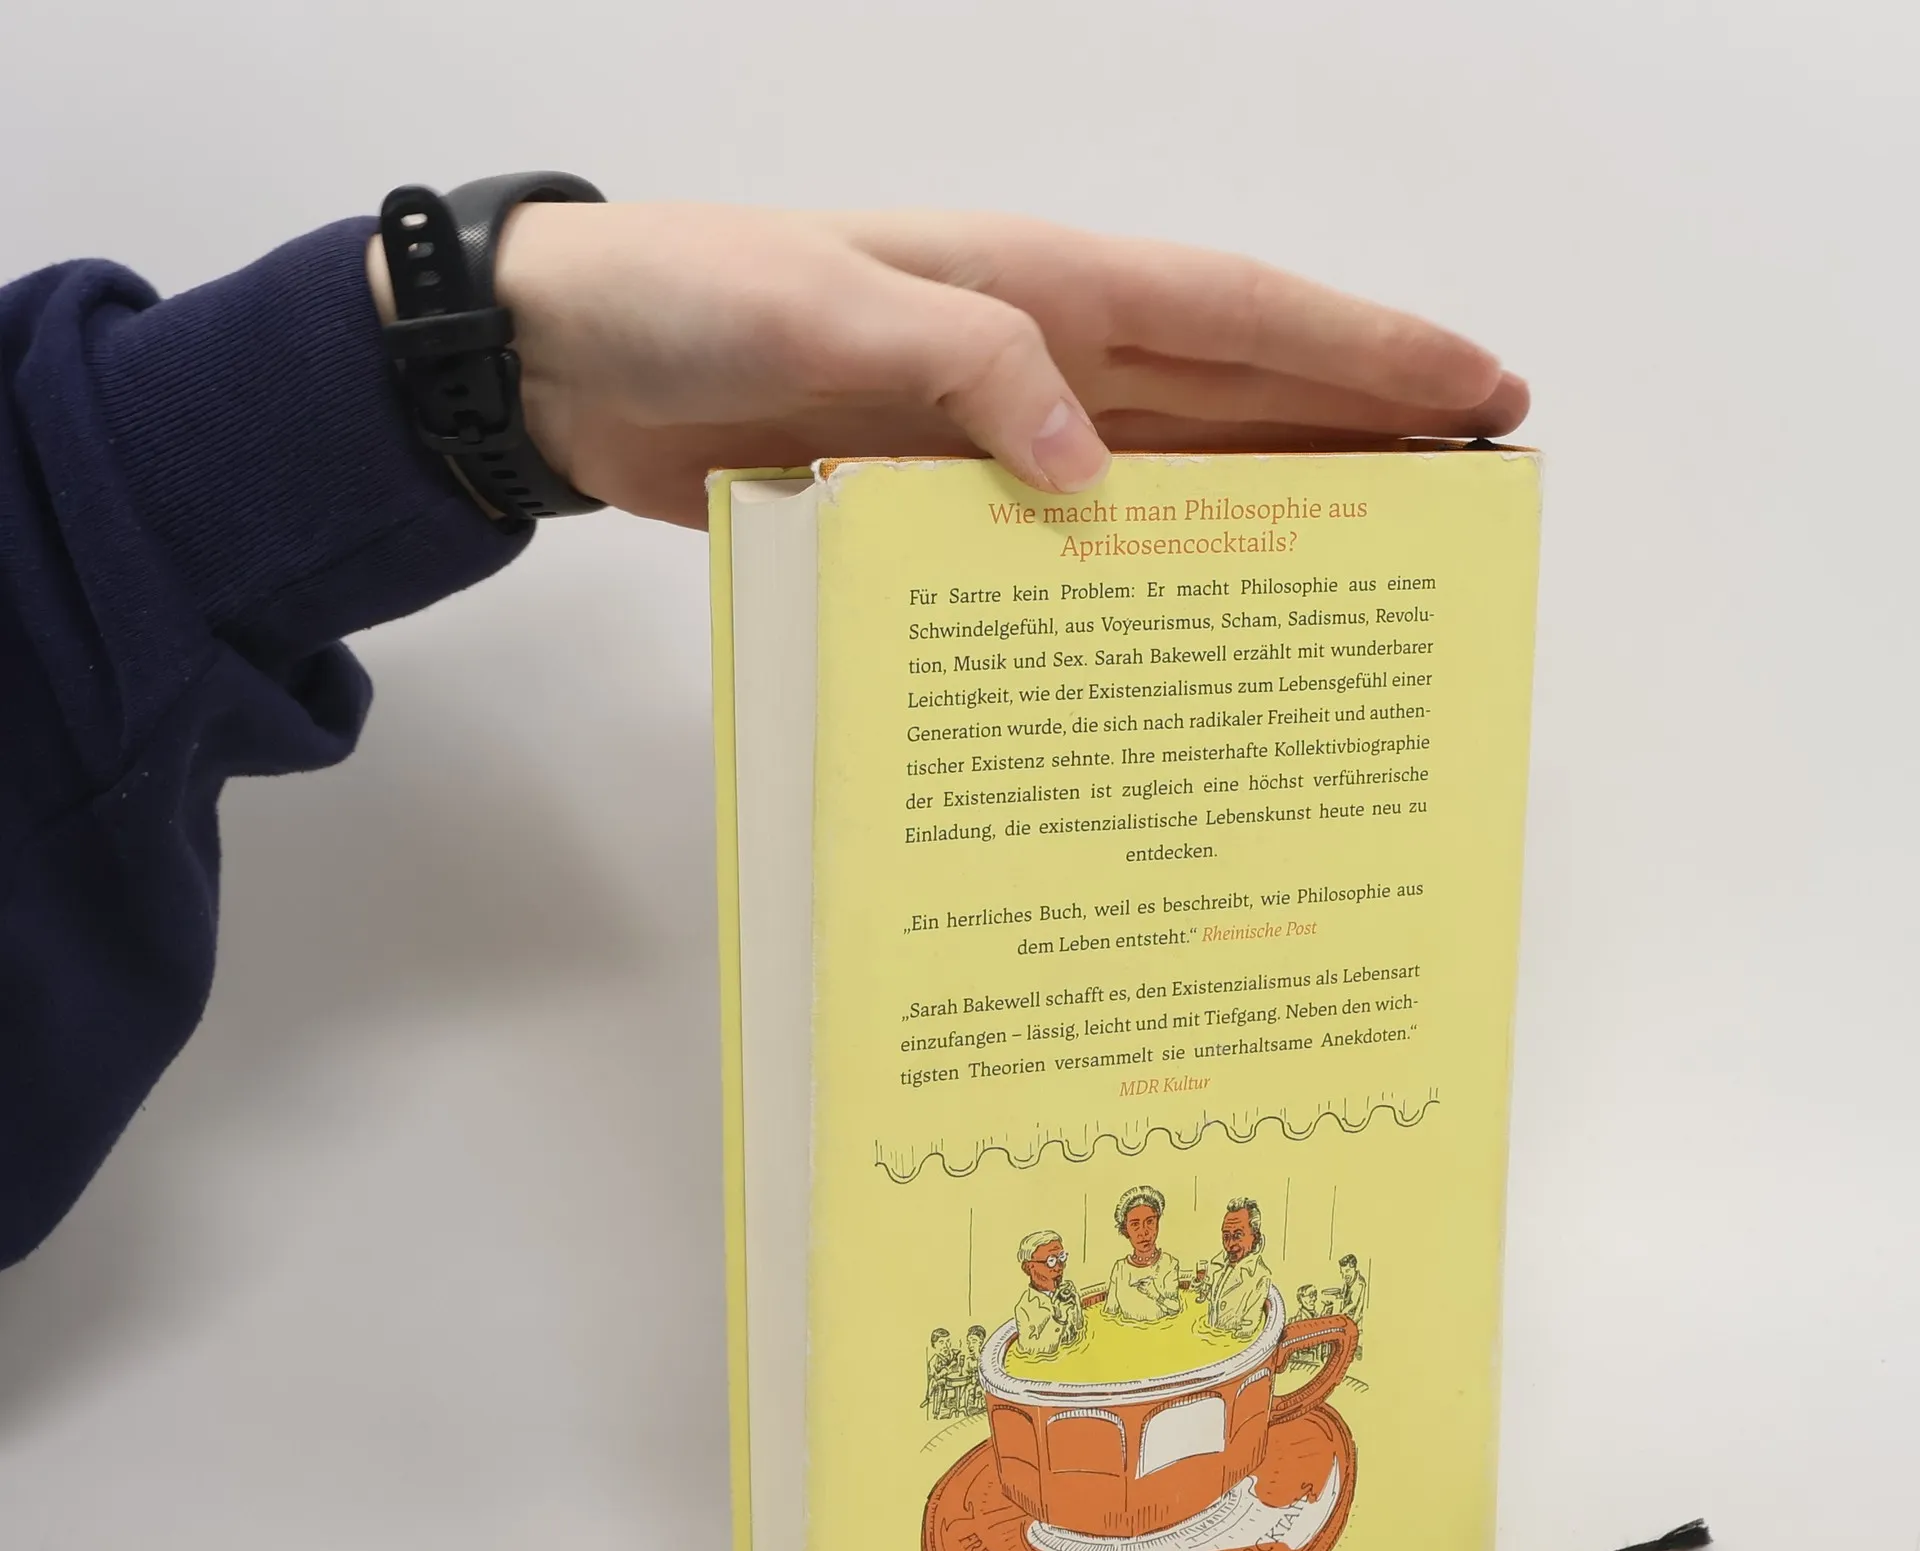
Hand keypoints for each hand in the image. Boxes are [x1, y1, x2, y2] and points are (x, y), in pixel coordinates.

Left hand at [372, 205, 1527, 528]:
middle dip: (1364, 427)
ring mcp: (997, 430)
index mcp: (1037, 283)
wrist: (578, 366)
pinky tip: (1190, 611)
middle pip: (1239, 392)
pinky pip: (1073, 533)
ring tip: (1378, 554)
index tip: (1479, 390)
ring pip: (1174, 464)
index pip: (1239, 317)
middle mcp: (1041, 353)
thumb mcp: (822, 305)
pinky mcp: (945, 496)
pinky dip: (1142, 564)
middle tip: (1475, 481)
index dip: (1366, 353)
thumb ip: (968, 367)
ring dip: (1277, 500)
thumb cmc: (689, 300)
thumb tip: (1096, 476)